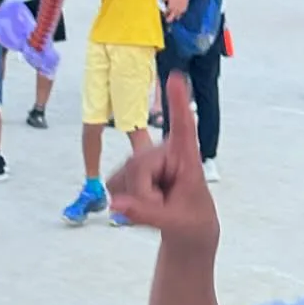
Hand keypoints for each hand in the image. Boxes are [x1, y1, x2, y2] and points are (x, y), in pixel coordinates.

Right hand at [107, 72, 216, 239]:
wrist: (185, 228)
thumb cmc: (191, 219)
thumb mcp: (174, 222)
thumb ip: (147, 213)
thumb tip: (115, 205)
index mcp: (186, 157)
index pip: (183, 127)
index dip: (178, 102)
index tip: (175, 76)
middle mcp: (162, 151)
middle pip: (138, 168)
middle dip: (143, 196)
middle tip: (162, 209)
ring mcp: (143, 159)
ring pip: (122, 179)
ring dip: (135, 201)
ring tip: (157, 205)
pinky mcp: (127, 170)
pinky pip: (113, 186)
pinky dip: (123, 202)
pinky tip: (140, 204)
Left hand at [164, 0, 190, 20]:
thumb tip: (161, 0)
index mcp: (170, 8)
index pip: (165, 14)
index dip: (164, 14)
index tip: (164, 14)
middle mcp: (174, 11)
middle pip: (170, 19)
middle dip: (168, 20)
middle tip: (167, 20)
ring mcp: (179, 11)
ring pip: (176, 18)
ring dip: (175, 17)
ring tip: (174, 15)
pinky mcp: (184, 11)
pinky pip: (181, 14)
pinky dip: (179, 14)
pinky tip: (179, 11)